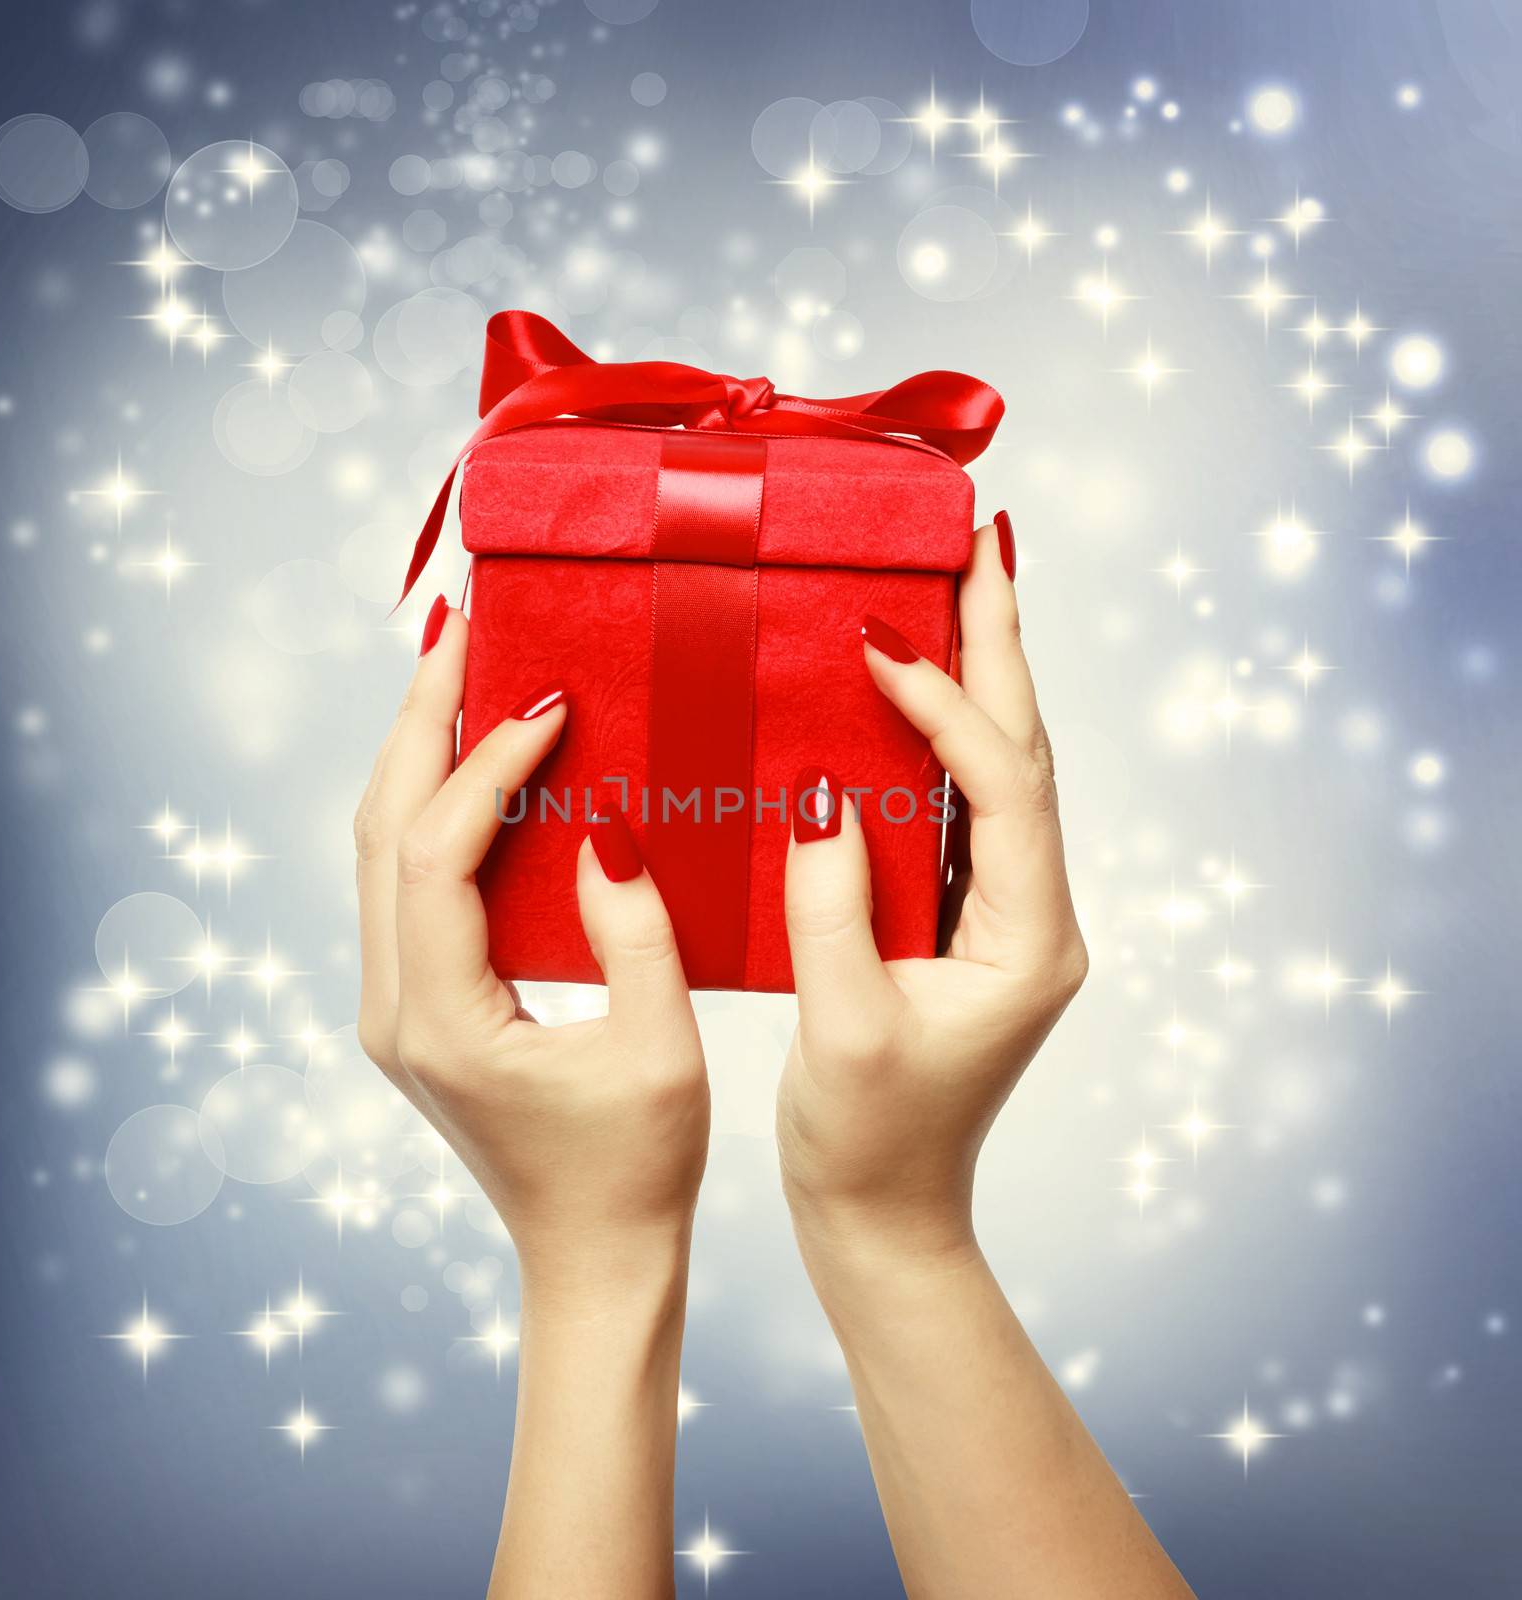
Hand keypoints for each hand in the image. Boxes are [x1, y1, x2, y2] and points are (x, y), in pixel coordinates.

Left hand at [353, 599, 709, 1305]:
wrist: (591, 1260)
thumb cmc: (637, 1170)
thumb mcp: (662, 1049)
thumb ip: (634, 933)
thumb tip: (604, 825)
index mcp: (442, 1020)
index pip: (439, 852)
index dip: (487, 762)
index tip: (551, 699)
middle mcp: (393, 1009)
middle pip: (379, 830)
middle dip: (419, 719)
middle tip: (464, 628)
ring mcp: (395, 1008)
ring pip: (379, 850)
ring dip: (418, 754)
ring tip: (462, 670)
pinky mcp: (418, 1006)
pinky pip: (405, 883)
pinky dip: (432, 806)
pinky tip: (475, 762)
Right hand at [777, 515, 1087, 1271]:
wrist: (886, 1214)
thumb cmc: (869, 1141)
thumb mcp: (844, 1030)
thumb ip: (835, 907)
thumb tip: (822, 790)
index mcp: (1028, 941)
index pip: (1005, 792)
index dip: (951, 710)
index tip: (883, 645)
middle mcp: (1033, 914)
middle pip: (1023, 754)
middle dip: (1000, 645)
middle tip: (979, 541)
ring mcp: (1002, 913)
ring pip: (996, 771)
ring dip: (977, 675)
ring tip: (955, 580)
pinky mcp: (960, 917)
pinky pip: (955, 805)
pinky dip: (936, 734)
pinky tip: (907, 685)